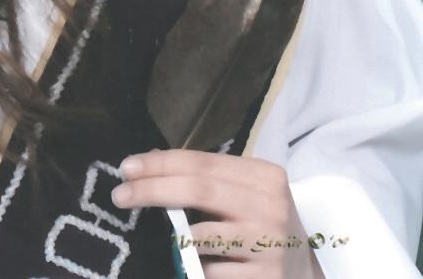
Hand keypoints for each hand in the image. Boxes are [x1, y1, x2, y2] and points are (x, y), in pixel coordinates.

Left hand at [110, 149, 324, 277]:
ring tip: (165, 236)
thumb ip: (207, 178)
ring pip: (200, 236)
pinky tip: (195, 265)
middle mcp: (270, 206)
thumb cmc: (265, 225)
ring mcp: (268, 245)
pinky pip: (211, 272)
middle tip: (120, 194)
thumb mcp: (246, 193)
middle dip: (152, 190)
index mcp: (264, 176)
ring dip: (174, 236)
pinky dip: (195, 267)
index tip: (127, 167)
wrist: (307, 273)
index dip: (161, 163)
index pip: (201, 163)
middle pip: (198, 190)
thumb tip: (151, 160)